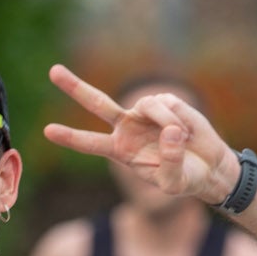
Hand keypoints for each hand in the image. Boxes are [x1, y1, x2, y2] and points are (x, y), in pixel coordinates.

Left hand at [42, 64, 239, 203]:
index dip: (70, 137)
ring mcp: (145, 113)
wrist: (208, 167)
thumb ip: (170, 164)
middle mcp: (127, 128)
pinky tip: (187, 131)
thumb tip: (170, 131)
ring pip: (147, 105)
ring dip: (166, 122)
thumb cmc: (185, 178)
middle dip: (75, 87)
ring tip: (182, 139)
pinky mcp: (166, 101)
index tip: (48, 131)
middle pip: (98, 103)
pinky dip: (180, 119)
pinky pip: (168, 104)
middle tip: (53, 71)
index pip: (90, 143)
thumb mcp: (173, 183)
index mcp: (120, 151)